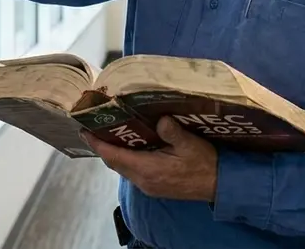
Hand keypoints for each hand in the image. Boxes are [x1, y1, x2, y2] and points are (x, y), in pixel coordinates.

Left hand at [82, 115, 216, 201]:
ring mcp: (148, 185)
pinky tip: (130, 144)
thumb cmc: (205, 164)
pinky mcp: (154, 186)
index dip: (98, 143)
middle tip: (95, 125)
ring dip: (115, 151)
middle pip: (115, 162)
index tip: (84, 130)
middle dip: (103, 145)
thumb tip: (160, 119)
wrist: (220, 186)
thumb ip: (173, 131)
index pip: (114, 156)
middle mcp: (143, 181)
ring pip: (123, 167)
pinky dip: (126, 157)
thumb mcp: (191, 144)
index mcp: (148, 170)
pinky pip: (132, 170)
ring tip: (109, 131)